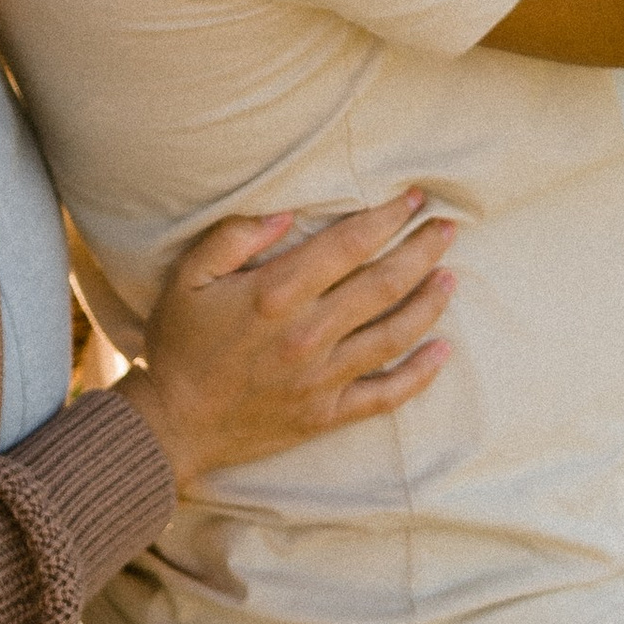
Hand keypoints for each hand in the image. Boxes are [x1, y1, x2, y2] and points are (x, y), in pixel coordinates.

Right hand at [128, 195, 454, 488]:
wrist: (172, 426)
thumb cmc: (179, 345)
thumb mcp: (188, 278)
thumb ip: (233, 238)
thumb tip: (286, 213)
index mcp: (275, 294)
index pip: (348, 245)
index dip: (386, 217)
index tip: (413, 198)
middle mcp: (307, 334)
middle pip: (383, 283)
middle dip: (421, 250)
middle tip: (448, 227)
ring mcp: (321, 378)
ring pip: (394, 334)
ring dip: (430, 301)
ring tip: (451, 276)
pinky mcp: (326, 414)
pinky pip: (386, 394)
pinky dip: (420, 374)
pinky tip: (443, 350)